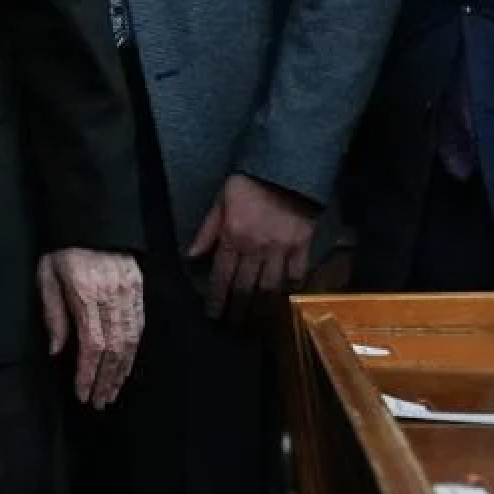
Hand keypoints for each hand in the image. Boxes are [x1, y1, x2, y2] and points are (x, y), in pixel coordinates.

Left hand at [37, 247, 142, 409]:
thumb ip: (53, 313)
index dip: (88, 373)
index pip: (91, 344)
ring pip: (130, 339)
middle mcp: (112, 294)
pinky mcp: (139, 286)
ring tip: (112, 390)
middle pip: (113, 348)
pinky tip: (126, 365)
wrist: (90, 217)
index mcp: (86, 292)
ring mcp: (129, 290)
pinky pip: (139, 324)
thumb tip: (57, 350)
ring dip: (121, 369)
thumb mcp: (47, 275)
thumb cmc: (63, 247)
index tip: (83, 393)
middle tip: (98, 401)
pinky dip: (133, 349)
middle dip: (106, 379)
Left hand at [186, 173, 319, 320]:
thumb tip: (190, 257)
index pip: (222, 277)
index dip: (217, 300)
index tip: (213, 316)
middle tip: (234, 329)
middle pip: (245, 289)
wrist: (287, 164)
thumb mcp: (221, 201)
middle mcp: (256, 248)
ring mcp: (282, 249)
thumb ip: (207, 230)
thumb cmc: (249, 182)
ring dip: (262, 310)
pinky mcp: (303, 246)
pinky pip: (297, 275)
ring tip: (257, 326)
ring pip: (270, 289)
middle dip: (238, 312)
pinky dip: (291, 291)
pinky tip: (285, 302)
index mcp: (233, 237)